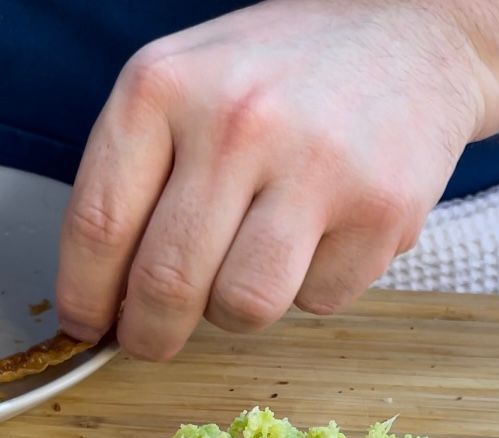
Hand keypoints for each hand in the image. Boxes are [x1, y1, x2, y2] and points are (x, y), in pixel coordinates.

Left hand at [56, 0, 497, 359]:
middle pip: (167, 285)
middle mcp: (237, 123)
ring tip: (248, 271)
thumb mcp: (188, 84)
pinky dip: (313, 287)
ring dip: (235, 312)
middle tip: (152, 341)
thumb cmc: (285, 74)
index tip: (87, 327)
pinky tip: (323, 237)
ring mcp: (317, 168)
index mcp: (165, 85)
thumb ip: (139, 174)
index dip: (85, 296)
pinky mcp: (381, 212)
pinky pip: (319, 301)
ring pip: (244, 308)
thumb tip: (106, 293)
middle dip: (150, 335)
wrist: (414, 36)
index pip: (99, 225)